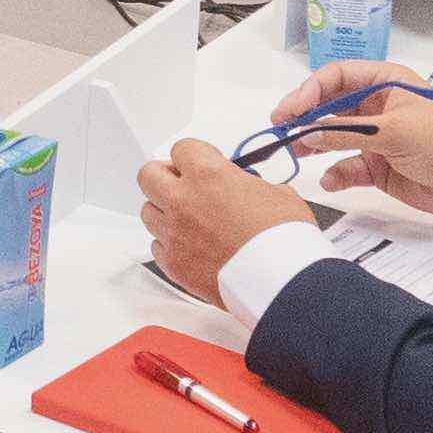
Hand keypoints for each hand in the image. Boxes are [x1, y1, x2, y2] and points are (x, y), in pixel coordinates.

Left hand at [140, 140, 314, 304]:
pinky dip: (169, 244)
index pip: (181, 149)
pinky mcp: (173, 264)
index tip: (203, 163)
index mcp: (208, 175)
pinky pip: (157, 246)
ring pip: (148, 211)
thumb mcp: (280, 194)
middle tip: (183, 184)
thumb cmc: (284, 241)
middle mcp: (183, 201)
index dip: (194, 155)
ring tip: (188, 219)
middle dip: (165, 177)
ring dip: (164, 211)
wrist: (282, 283)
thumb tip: (246, 187)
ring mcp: (174, 233)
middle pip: (149, 175)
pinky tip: (190, 246)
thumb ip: (251, 184)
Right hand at [261, 57, 432, 215]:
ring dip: (313, 143)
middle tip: (282, 128)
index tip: (292, 108)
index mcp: (385, 82)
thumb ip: (346, 132)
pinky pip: (346, 165)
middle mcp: (376, 105)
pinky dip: (336, 173)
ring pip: (332, 135)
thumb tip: (307, 133)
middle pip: (328, 106)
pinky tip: (330, 179)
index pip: (337, 77)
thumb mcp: (393, 131)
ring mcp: (375, 136)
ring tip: (295, 151)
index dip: (310, 90)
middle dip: (305, 116)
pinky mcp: (377, 164)